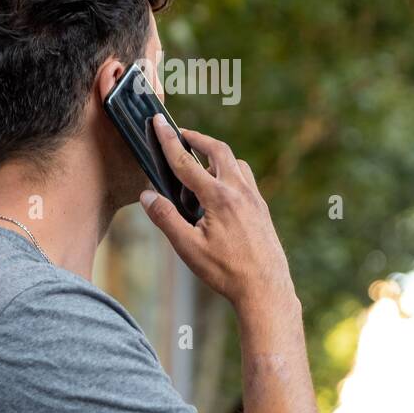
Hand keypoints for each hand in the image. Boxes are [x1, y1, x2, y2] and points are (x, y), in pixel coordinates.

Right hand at [139, 114, 295, 312]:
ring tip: (201, 160)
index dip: (169, 141)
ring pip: (235, 163)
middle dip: (197, 138)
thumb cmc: (226, 272)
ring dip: (216, 154)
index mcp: (218, 197)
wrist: (266, 290)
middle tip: (181, 134)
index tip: (158, 122)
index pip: (186, 162)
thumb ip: (166, 219)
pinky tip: (223, 187)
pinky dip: (231, 171)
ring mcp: (254, 198)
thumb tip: (147, 196)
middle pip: (217, 150)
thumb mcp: (188, 248)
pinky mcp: (261, 209)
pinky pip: (246, 179)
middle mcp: (239, 191)